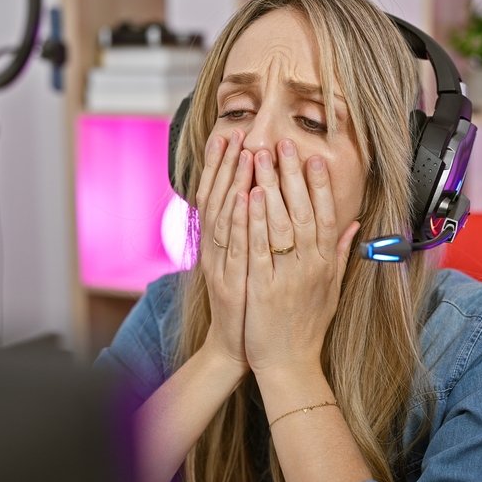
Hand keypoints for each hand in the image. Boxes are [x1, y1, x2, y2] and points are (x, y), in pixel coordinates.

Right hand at [194, 130, 252, 370]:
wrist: (242, 349)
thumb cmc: (253, 306)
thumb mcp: (254, 266)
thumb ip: (259, 235)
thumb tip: (264, 202)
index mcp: (224, 245)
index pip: (221, 196)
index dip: (224, 165)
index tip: (232, 133)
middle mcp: (217, 251)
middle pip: (218, 200)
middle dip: (226, 164)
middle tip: (234, 131)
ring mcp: (222, 266)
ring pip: (226, 218)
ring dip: (234, 184)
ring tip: (244, 153)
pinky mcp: (231, 284)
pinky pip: (237, 249)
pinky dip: (241, 222)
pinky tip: (246, 198)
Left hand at [243, 140, 359, 375]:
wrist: (290, 364)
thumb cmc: (309, 326)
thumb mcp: (332, 288)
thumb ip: (341, 253)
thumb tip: (354, 224)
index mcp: (326, 264)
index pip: (326, 215)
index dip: (320, 184)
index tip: (313, 156)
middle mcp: (310, 266)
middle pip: (303, 211)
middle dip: (292, 175)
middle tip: (282, 144)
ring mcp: (287, 276)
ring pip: (280, 224)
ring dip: (270, 188)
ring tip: (260, 158)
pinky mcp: (264, 288)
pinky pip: (259, 249)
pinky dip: (254, 221)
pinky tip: (248, 197)